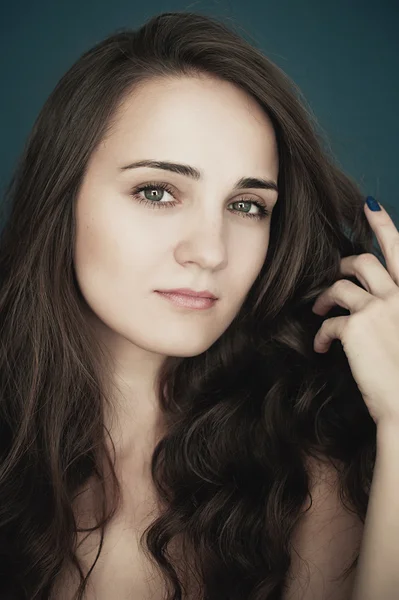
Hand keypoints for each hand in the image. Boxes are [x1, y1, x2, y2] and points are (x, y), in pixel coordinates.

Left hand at [311, 198, 398, 426]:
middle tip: (332, 271)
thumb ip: (396, 311)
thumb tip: (381, 304)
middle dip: (343, 262)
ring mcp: (378, 309)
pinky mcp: (356, 328)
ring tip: (318, 309)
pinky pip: (329, 322)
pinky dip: (321, 334)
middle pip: (364, 261)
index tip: (370, 204)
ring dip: (325, 296)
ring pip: (340, 285)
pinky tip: (321, 347)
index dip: (384, 223)